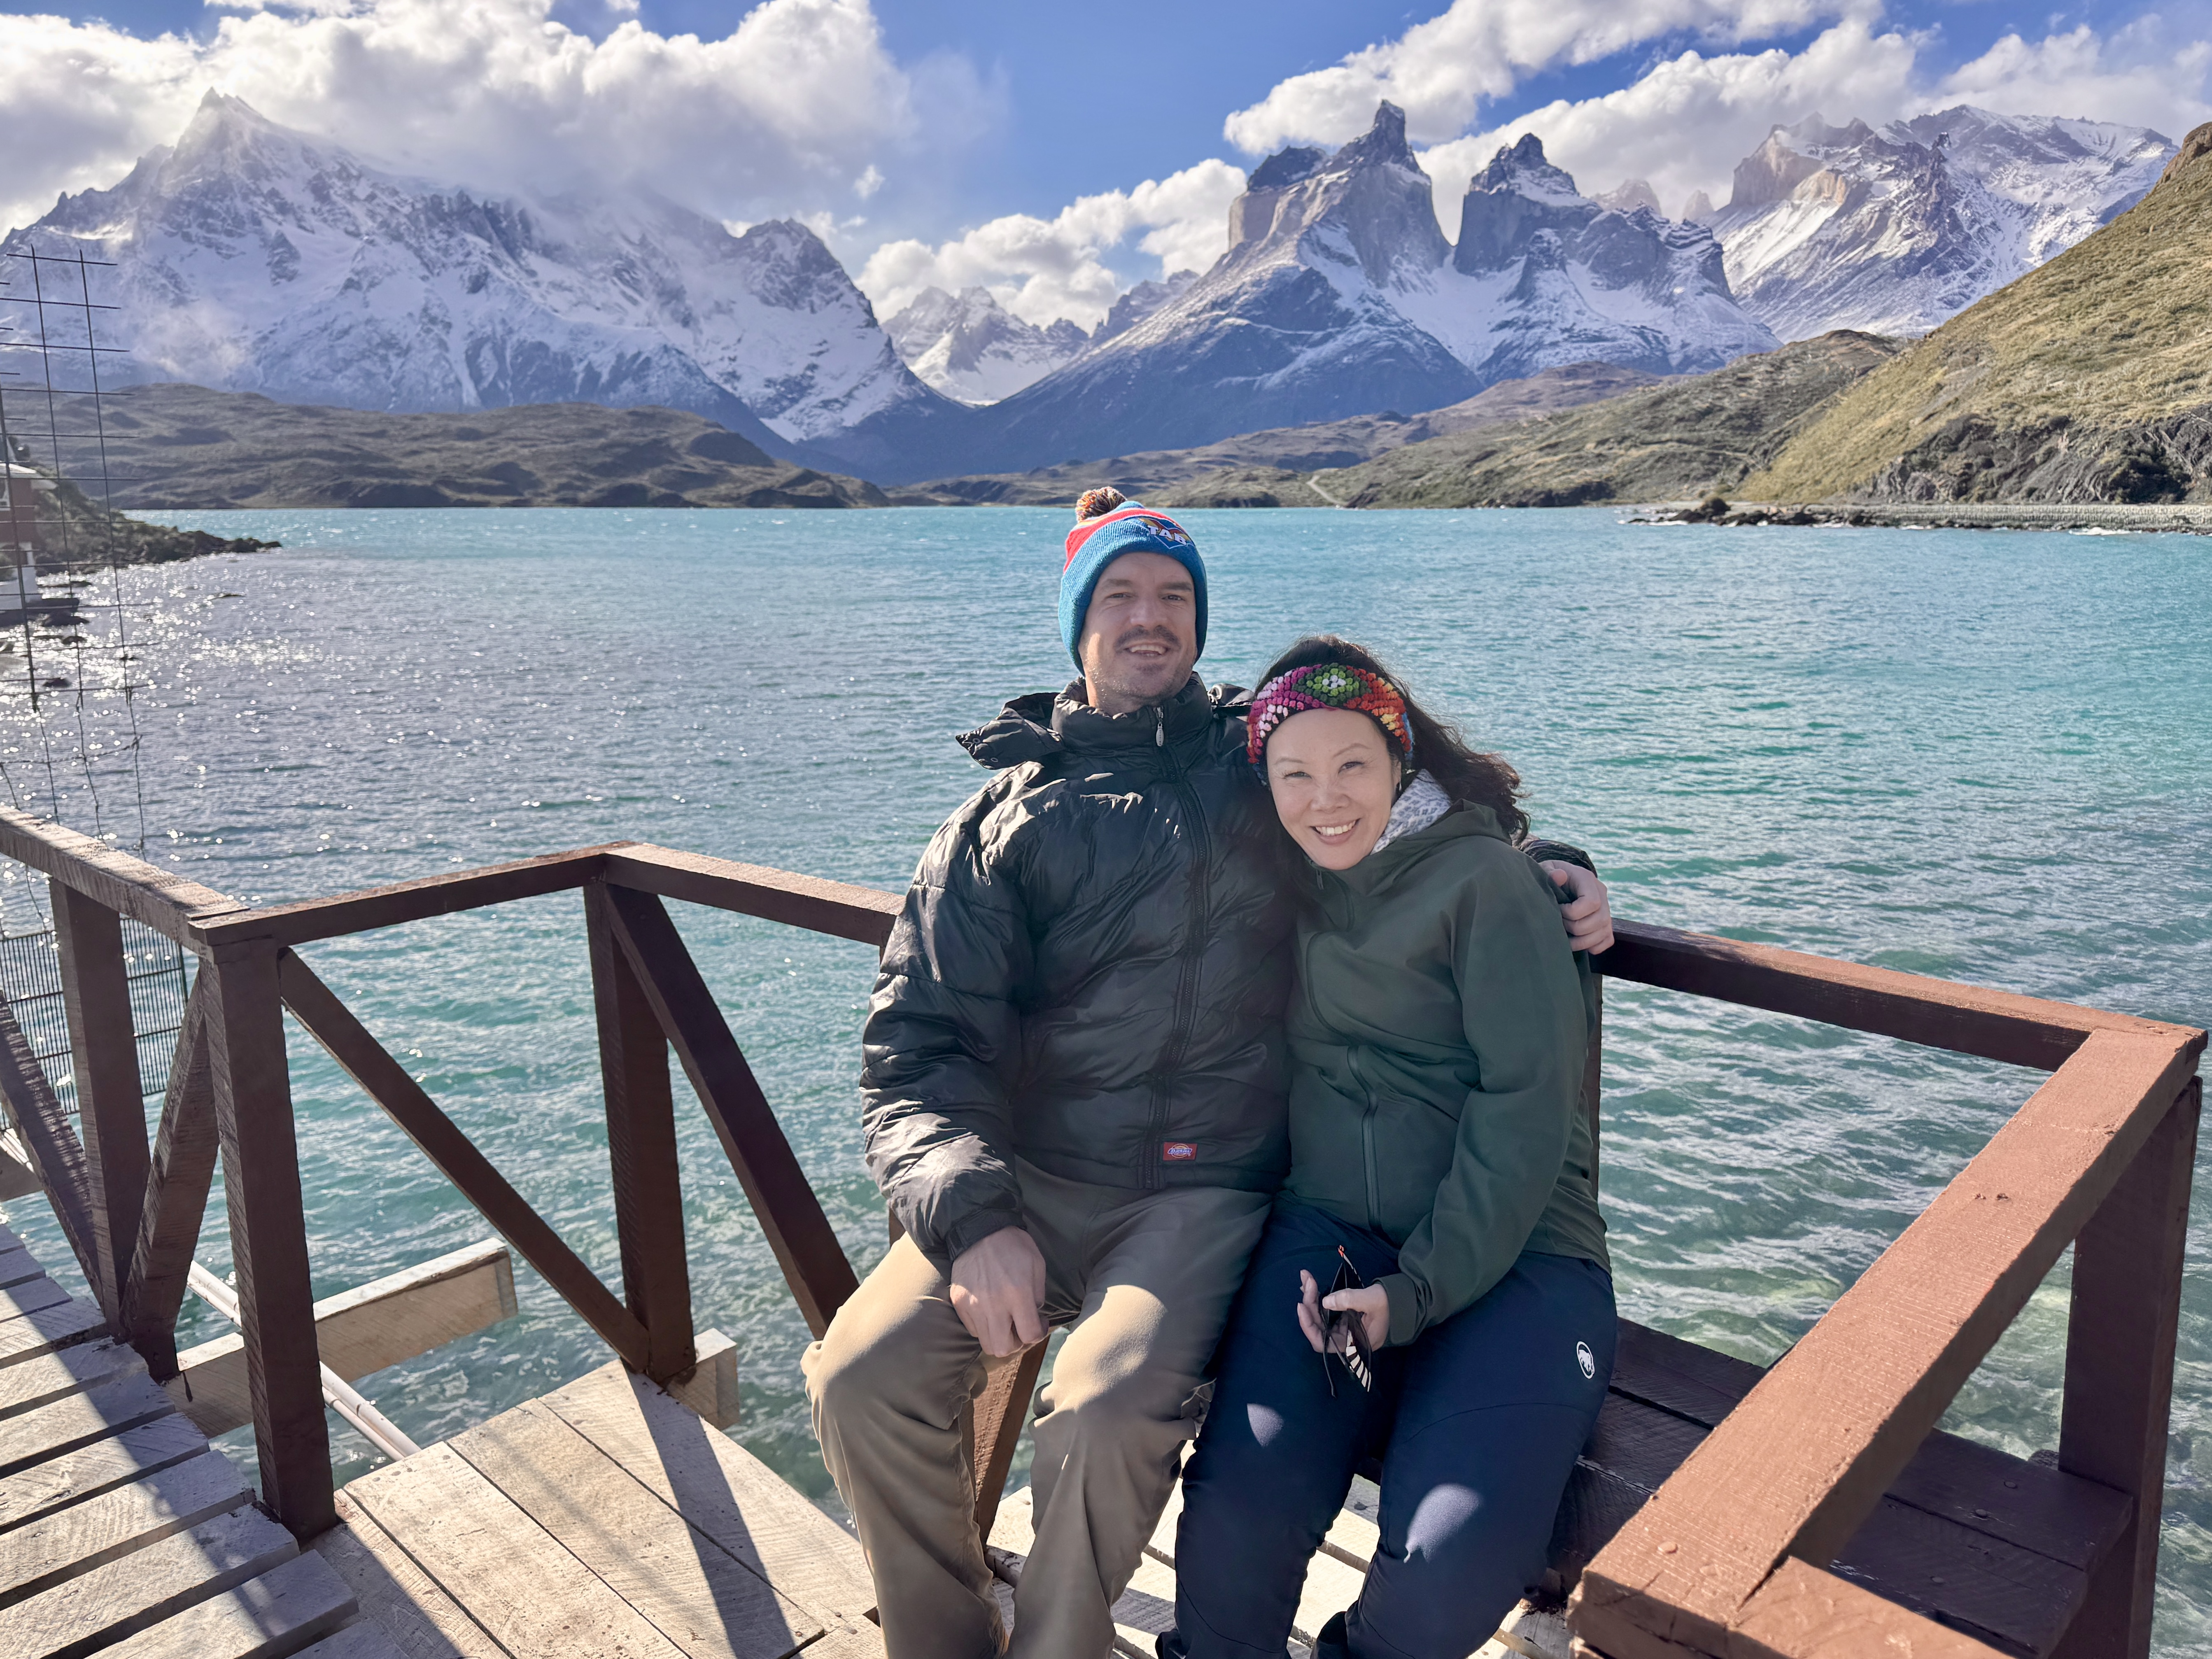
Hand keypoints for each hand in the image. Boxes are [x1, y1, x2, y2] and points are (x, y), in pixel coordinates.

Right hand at [949, 1226, 1047, 1356]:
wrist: (979, 1228)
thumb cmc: (1013, 1245)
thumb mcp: (1036, 1264)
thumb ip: (1038, 1295)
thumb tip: (1034, 1317)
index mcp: (1018, 1293)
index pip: (1030, 1335)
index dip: (1038, 1333)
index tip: (1038, 1322)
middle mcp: (994, 1304)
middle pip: (1004, 1348)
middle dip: (1017, 1342)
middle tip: (1020, 1327)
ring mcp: (973, 1305)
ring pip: (986, 1343)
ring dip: (999, 1337)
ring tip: (1004, 1321)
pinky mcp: (959, 1303)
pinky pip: (972, 1329)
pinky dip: (983, 1327)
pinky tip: (990, 1310)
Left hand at [1295, 1268, 1388, 1355]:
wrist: (1405, 1302)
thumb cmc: (1391, 1305)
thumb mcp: (1373, 1300)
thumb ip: (1350, 1299)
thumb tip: (1326, 1300)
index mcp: (1352, 1343)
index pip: (1322, 1342)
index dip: (1308, 1327)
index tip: (1302, 1306)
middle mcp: (1345, 1338)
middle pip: (1317, 1327)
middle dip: (1309, 1304)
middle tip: (1307, 1281)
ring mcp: (1344, 1328)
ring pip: (1320, 1317)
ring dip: (1311, 1299)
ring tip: (1307, 1279)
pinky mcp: (1344, 1318)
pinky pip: (1326, 1310)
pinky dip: (1318, 1298)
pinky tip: (1312, 1285)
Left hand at [1541, 861, 1614, 954]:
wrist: (1560, 881)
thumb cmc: (1550, 876)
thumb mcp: (1545, 869)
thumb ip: (1549, 871)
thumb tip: (1559, 876)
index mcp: (1587, 879)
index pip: (1591, 902)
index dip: (1572, 912)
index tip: (1558, 910)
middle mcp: (1601, 894)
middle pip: (1599, 920)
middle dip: (1575, 928)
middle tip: (1559, 923)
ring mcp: (1606, 910)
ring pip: (1603, 933)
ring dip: (1581, 941)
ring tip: (1564, 936)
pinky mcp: (1605, 924)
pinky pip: (1607, 941)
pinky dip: (1592, 946)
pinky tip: (1577, 941)